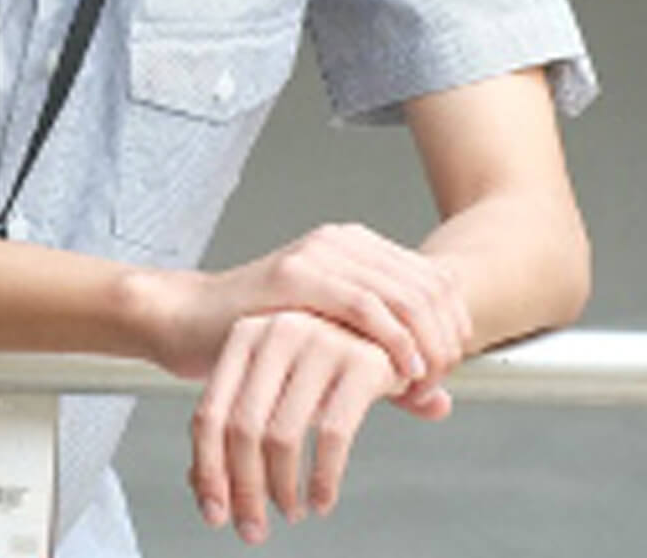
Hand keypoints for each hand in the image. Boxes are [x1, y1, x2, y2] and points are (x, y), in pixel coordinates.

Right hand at [145, 223, 473, 402]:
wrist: (191, 321)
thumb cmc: (259, 336)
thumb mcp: (337, 349)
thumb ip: (389, 369)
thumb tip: (442, 404)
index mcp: (359, 248)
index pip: (436, 279)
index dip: (454, 326)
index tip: (448, 369)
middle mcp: (343, 242)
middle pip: (429, 287)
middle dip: (444, 338)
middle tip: (438, 380)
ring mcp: (318, 255)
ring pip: (405, 295)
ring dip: (425, 343)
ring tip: (422, 379)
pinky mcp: (294, 276)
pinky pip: (363, 305)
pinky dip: (393, 340)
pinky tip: (400, 368)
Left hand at [188, 310, 426, 543]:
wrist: (394, 327)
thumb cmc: (322, 364)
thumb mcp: (274, 386)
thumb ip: (235, 427)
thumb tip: (198, 487)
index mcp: (245, 334)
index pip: (210, 414)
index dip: (208, 470)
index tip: (214, 514)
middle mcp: (278, 330)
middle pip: (243, 429)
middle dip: (245, 490)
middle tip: (253, 529)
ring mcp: (322, 340)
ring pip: (283, 436)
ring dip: (283, 489)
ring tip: (290, 512)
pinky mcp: (363, 361)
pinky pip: (333, 436)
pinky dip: (324, 479)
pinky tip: (322, 502)